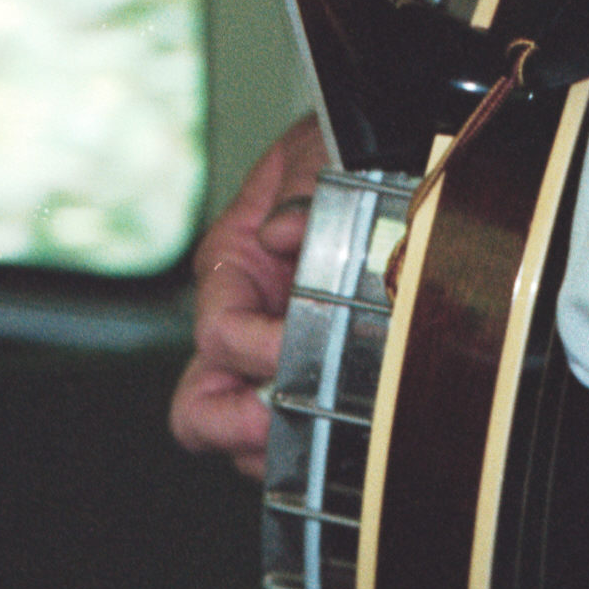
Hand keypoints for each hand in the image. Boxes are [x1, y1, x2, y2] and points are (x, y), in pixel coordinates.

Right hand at [170, 114, 326, 478]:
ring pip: (243, 429)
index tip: (290, 351)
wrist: (387, 145)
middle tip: (275, 425)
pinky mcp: (315, 370)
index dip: (249, 349)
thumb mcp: (317, 153)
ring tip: (312, 441)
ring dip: (271, 442)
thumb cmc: (339, 147)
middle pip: (201, 401)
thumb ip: (299, 192)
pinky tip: (339, 443)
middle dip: (231, 423)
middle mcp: (244, 315)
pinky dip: (306, 443)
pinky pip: (292, 429)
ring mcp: (276, 350)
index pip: (217, 332)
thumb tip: (280, 233)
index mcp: (232, 263)